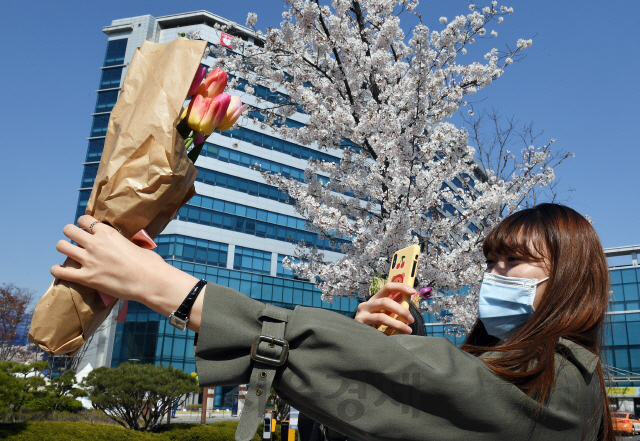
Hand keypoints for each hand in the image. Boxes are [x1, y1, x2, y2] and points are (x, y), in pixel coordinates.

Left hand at [51, 216, 196, 306]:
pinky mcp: (86, 278)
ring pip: (62, 246)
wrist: (150, 281)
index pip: (85, 219)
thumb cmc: (149, 263)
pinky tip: (58, 270)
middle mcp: (95, 243)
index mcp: (108, 232)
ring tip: (68, 252)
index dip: (84, 224)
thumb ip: (122, 242)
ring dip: (64, 247)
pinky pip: (61, 272)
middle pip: (69, 230)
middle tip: (75, 240)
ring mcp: (89, 260)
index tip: (86, 229)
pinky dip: (57, 270)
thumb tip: (124, 245)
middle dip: (71, 233)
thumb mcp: (135, 244)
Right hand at [354, 283, 415, 333]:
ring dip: (397, 324)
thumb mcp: (385, 315)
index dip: (400, 287)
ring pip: (381, 317)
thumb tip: (410, 306)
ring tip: (407, 330)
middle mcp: (367, 304)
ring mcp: (362, 314)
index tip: (413, 292)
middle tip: (411, 319)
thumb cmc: (375, 326)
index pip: (387, 287)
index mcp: (375, 299)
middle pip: (385, 302)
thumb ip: (394, 310)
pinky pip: (377, 329)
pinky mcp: (360, 325)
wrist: (359, 340)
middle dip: (401, 310)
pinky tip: (394, 337)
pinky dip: (388, 332)